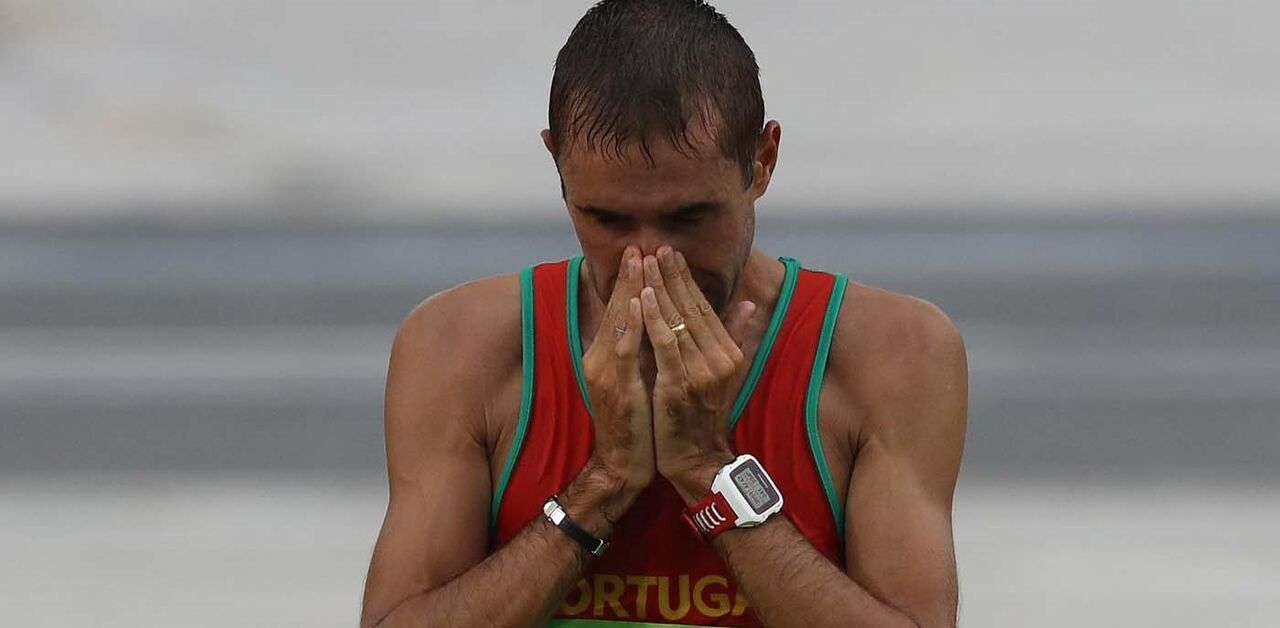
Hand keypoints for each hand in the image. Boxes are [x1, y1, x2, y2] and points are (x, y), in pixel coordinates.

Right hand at [580, 246, 653, 495]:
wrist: (622, 465)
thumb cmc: (638, 425)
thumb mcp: (642, 382)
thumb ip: (649, 352)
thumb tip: (662, 324)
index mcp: (607, 355)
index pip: (620, 311)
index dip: (630, 281)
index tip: (643, 252)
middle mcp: (600, 358)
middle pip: (617, 309)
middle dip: (629, 276)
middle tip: (640, 245)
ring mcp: (605, 372)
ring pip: (620, 322)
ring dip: (631, 290)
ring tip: (641, 262)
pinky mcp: (616, 387)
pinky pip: (626, 348)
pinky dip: (634, 323)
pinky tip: (643, 302)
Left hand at [639, 246, 756, 503]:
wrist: (696, 459)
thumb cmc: (703, 416)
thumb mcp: (726, 374)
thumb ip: (735, 336)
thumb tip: (750, 304)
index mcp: (729, 352)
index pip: (705, 306)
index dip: (686, 278)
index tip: (670, 253)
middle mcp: (719, 357)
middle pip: (691, 307)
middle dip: (672, 275)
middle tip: (656, 246)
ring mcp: (700, 370)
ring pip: (676, 319)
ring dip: (659, 288)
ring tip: (645, 262)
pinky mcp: (678, 383)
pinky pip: (664, 343)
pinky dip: (653, 317)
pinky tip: (642, 296)